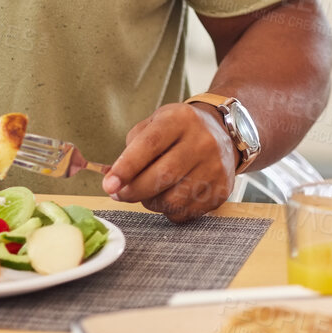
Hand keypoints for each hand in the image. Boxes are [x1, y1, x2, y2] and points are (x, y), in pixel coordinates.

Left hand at [103, 102, 235, 223]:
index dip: (127, 167)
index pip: (150, 145)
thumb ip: (132, 148)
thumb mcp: (155, 123)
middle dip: (133, 191)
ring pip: (172, 200)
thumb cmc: (179, 130)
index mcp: (181, 120)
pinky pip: (185, 212)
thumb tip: (114, 180)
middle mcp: (202, 142)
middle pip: (162, 176)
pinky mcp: (221, 189)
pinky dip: (168, 210)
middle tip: (118, 194)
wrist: (223, 132)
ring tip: (148, 192)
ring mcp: (215, 167)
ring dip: (151, 202)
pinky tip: (169, 195)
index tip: (108, 184)